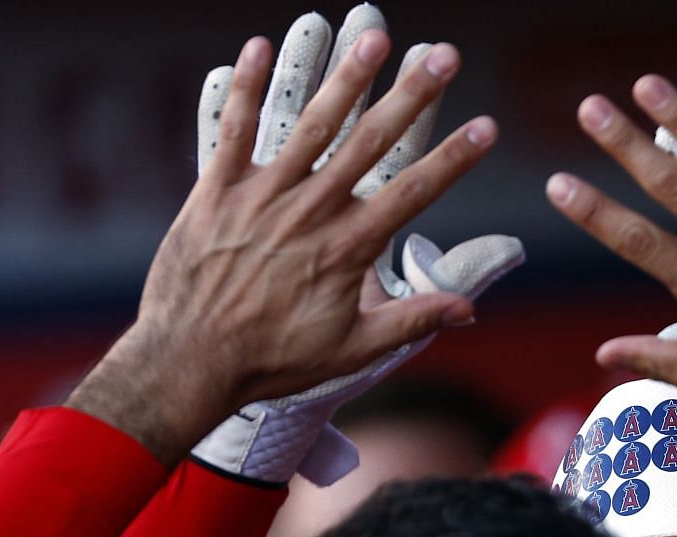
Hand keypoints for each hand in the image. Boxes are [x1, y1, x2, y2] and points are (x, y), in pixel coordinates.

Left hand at [68, 26, 497, 465]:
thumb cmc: (273, 361)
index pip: (413, 193)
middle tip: (443, 55)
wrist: (191, 361)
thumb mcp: (351, 350)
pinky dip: (246, 87)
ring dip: (344, 76)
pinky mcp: (216, 190)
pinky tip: (260, 46)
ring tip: (374, 35)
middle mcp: (309, 212)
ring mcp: (262, 195)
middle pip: (370, 142)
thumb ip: (410, 322)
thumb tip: (467, 309)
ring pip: (309, 123)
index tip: (486, 127)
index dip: (453, 159)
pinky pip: (233, 128)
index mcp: (346, 248)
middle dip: (411, 95)